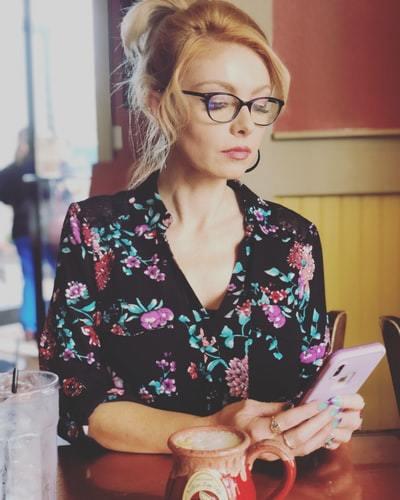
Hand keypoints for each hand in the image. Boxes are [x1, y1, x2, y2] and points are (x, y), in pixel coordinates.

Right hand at [209, 394, 363, 459]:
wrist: (217, 442)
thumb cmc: (229, 420)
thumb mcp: (247, 405)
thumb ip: (271, 406)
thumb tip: (293, 403)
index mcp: (258, 429)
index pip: (288, 420)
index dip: (306, 411)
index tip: (319, 401)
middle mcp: (267, 445)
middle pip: (300, 436)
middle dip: (319, 423)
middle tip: (331, 410)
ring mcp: (273, 455)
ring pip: (304, 448)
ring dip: (321, 434)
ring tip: (332, 420)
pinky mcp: (277, 459)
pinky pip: (300, 453)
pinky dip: (315, 443)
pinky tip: (324, 433)